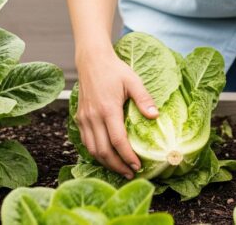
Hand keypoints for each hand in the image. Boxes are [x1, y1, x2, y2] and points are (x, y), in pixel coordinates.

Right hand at [74, 47, 158, 177]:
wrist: (92, 61)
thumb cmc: (114, 70)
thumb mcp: (133, 81)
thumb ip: (144, 99)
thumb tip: (155, 116)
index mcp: (108, 109)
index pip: (118, 141)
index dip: (127, 156)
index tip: (138, 166)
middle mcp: (93, 117)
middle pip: (103, 151)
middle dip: (117, 166)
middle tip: (130, 173)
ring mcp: (84, 118)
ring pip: (92, 149)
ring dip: (106, 162)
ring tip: (120, 169)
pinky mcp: (80, 118)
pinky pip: (86, 142)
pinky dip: (96, 153)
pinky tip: (106, 156)